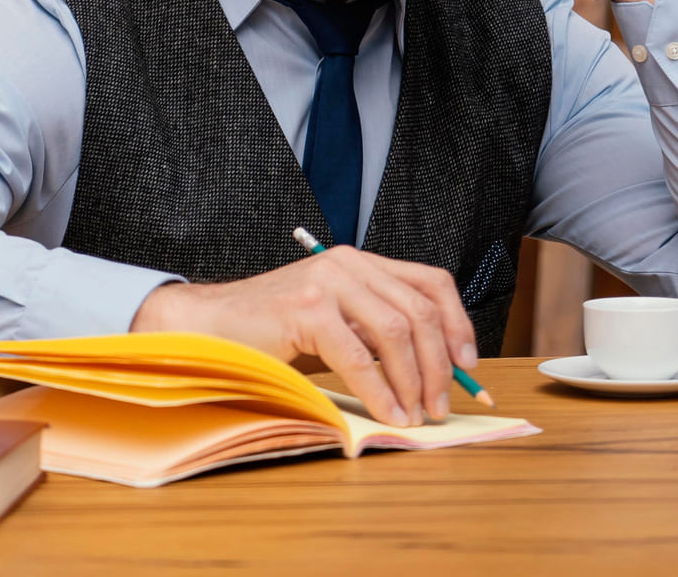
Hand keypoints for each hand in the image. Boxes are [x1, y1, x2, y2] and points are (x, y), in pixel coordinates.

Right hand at [130, 247, 477, 426]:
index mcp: (360, 263)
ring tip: (418, 414)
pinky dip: (381, 391)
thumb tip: (428, 372)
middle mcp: (349, 264)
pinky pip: (359, 357)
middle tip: (443, 404)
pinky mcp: (307, 310)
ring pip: (396, 332)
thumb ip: (374, 332)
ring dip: (415, 381)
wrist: (210, 324)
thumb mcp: (335, 322)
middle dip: (440, 363)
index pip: (431, 281)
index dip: (457, 323)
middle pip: (420, 310)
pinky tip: (389, 413)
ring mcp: (328, 283)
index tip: (467, 363)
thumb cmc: (271, 330)